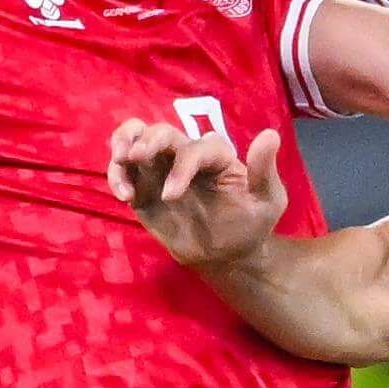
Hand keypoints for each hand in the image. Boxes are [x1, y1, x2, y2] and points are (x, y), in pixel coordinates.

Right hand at [109, 114, 295, 269]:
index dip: (182, 166)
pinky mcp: (144, 188)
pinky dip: (118, 175)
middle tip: (134, 156)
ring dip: (124, 141)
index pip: (196, 149)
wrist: (227, 255)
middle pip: (162, 132)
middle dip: (148, 140)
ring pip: (137, 138)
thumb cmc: (250, 225)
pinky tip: (124, 195)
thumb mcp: (268, 201)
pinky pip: (124, 171)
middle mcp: (187, 155)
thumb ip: (264, 171)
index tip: (171, 195)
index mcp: (216, 155)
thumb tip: (270, 135)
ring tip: (120, 160)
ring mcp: (162, 169)